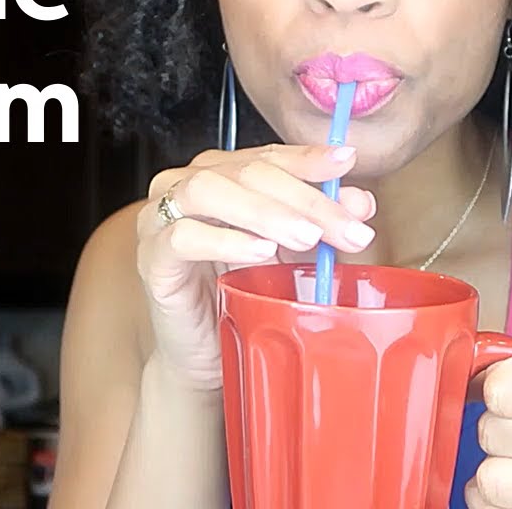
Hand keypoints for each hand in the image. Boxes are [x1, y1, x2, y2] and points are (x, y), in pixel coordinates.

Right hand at [135, 143, 376, 391]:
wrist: (204, 354)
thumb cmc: (242, 296)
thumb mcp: (291, 254)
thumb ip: (319, 223)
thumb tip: (361, 202)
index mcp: (220, 174)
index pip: (267, 156)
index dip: (308, 158)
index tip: (347, 162)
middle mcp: (186, 185)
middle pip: (246, 172)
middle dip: (303, 198)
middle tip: (346, 227)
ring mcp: (160, 218)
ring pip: (209, 191)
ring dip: (264, 212)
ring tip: (306, 238)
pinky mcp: (151, 257)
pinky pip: (183, 236)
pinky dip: (225, 240)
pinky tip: (260, 252)